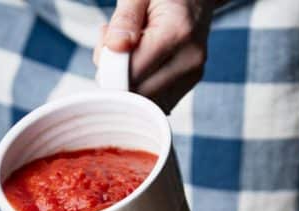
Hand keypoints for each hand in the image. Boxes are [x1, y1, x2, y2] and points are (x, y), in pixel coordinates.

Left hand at [94, 0, 219, 111]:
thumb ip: (124, 20)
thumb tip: (115, 47)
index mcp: (178, 32)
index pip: (133, 71)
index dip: (110, 66)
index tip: (106, 49)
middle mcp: (190, 58)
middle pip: (138, 91)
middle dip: (117, 76)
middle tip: (114, 50)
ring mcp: (192, 75)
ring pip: (144, 101)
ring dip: (127, 84)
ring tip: (129, 55)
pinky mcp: (188, 85)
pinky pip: (153, 101)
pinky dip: (139, 88)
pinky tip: (140, 66)